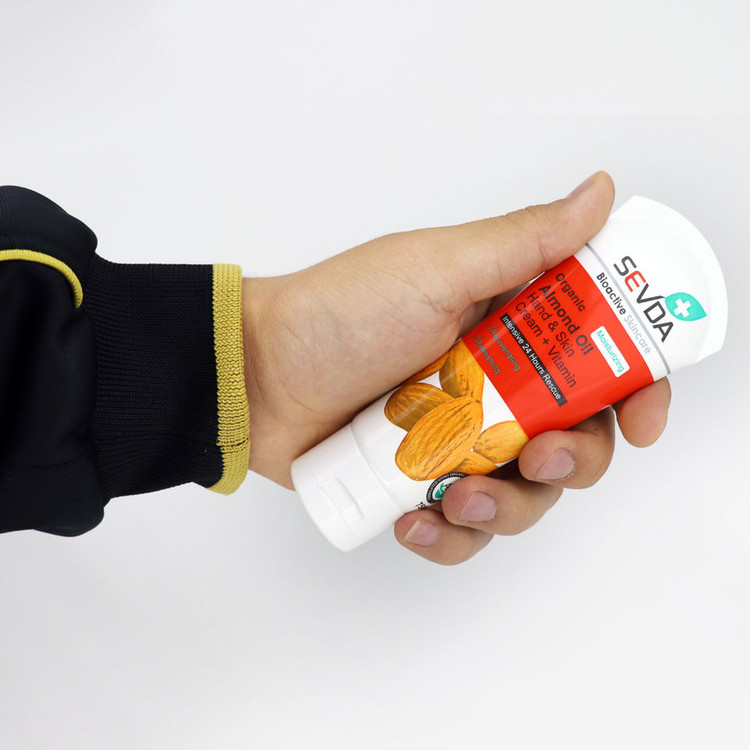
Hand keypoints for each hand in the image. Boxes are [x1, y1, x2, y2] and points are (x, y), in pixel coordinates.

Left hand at [241, 171, 670, 563]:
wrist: (256, 376)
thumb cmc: (339, 313)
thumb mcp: (435, 268)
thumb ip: (523, 244)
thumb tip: (600, 195)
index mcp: (511, 331)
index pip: (601, 360)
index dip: (636, 390)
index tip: (643, 418)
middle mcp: (495, 387)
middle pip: (577, 439)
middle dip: (574, 461)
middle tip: (538, 457)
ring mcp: (458, 442)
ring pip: (524, 495)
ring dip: (505, 507)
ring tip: (454, 494)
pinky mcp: (420, 485)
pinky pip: (462, 529)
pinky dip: (449, 535)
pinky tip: (414, 520)